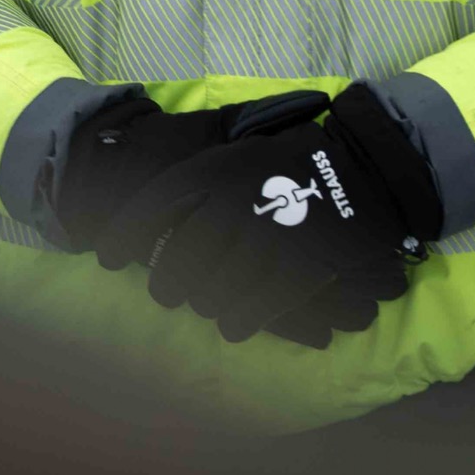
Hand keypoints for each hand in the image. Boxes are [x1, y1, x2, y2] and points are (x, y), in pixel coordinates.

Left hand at [93, 89, 442, 344]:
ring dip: (203, 304)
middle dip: (166, 282)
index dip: (123, 235)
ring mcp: (267, 239)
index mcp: (217, 169)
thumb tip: (156, 217)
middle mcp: (234, 203)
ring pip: (213, 291)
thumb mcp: (243, 151)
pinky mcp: (299, 270)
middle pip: (179, 259)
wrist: (368, 169)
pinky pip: (253, 309)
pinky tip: (233, 324)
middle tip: (166, 292)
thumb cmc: (296, 161)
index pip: (154, 206)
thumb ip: (203, 181)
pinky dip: (238, 321)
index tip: (107, 258)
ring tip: (204, 305)